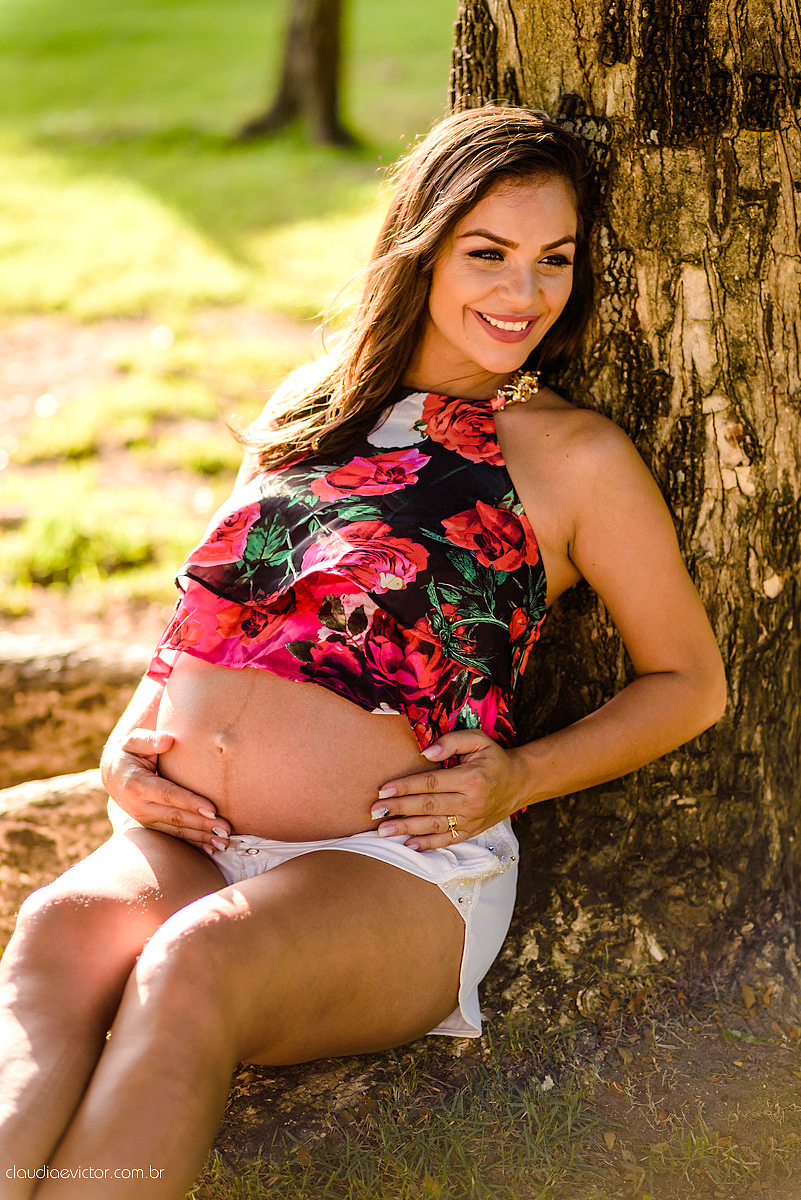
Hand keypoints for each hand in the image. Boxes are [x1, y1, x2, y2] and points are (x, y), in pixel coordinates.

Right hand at [100, 729, 230, 855]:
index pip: (168, 795)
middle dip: (202, 825)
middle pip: (176, 817)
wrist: (113, 774)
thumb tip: (167, 740)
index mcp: (137, 784)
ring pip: (177, 831)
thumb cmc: (130, 753)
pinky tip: (211, 849)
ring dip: (201, 838)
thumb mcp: (134, 742)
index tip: (212, 809)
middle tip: (226, 829)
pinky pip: (174, 837)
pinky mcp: (152, 826)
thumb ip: (150, 740)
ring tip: (224, 842)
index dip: (190, 803)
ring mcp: (145, 819)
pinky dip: (193, 844)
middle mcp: (140, 806)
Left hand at [370, 730, 528, 850]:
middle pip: (428, 806)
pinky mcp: (471, 831)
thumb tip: (427, 752)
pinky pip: (447, 841)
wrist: (520, 782)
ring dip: (406, 829)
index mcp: (471, 777)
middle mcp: (471, 802)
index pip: (431, 783)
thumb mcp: (478, 740)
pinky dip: (427, 845)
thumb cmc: (493, 758)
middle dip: (399, 809)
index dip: (406, 786)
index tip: (383, 789)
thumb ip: (451, 741)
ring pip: (434, 826)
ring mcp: (471, 820)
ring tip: (383, 831)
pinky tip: (408, 846)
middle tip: (374, 812)